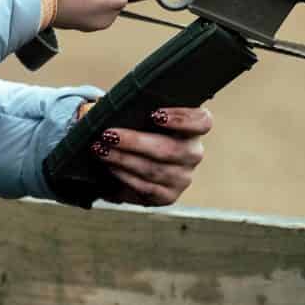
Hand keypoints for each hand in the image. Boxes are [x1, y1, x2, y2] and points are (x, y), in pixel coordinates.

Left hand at [73, 102, 212, 205]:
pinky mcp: (168, 196)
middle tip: (109, 134)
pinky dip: (125, 177)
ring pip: (155, 170)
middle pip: (172, 149)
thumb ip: (135, 108)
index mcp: (193, 128)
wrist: (132, 158)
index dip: (183, 119)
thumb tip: (108, 108)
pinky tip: (110, 167)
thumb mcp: (140, 115)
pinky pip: (147, 188)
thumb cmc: (138, 128)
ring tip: (101, 150)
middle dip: (136, 142)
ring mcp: (183, 177)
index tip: (155, 115)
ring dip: (124, 160)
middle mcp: (193, 154)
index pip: (202, 122)